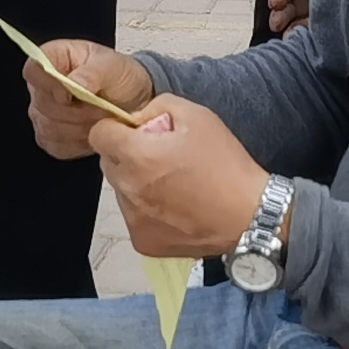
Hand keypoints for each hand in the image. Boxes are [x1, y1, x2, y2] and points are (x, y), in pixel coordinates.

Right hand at [23, 38, 155, 160]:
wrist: (135, 103)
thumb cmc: (121, 77)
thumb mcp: (114, 67)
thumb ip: (92, 73)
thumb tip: (74, 84)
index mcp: (53, 58)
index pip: (33, 70)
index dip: (50, 84)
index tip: (72, 93)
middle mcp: (42, 86)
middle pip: (42, 104)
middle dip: (76, 110)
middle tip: (101, 106)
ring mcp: (42, 113)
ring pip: (49, 128)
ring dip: (80, 127)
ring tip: (101, 118)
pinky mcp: (49, 137)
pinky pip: (56, 145)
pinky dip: (79, 142)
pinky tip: (94, 132)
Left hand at [86, 92, 269, 256]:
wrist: (250, 216)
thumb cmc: (225, 165)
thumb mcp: (197, 115)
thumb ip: (157, 107)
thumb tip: (137, 119)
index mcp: (136, 156)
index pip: (99, 134)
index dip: (117, 129)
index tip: (136, 133)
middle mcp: (127, 189)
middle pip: (109, 163)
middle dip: (128, 155)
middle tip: (163, 158)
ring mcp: (133, 219)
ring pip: (121, 191)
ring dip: (137, 183)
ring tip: (174, 185)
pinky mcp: (143, 241)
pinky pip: (134, 217)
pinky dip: (147, 210)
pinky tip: (175, 206)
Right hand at [263, 0, 321, 39]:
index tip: (273, 3)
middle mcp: (321, 0)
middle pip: (294, 6)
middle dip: (281, 14)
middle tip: (275, 24)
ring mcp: (325, 17)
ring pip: (300, 22)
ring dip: (290, 29)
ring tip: (287, 36)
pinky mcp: (328, 34)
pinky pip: (310, 35)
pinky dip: (301, 38)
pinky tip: (297, 42)